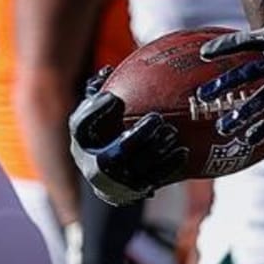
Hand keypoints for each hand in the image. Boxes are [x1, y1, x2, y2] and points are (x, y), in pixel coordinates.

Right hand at [69, 69, 188, 205]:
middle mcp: (92, 167)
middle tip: (157, 119)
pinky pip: (152, 180)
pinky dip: (169, 166)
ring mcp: (113, 184)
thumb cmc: (106, 133)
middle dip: (137, 138)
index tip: (114, 97)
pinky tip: (183, 151)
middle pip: (112, 156)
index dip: (94, 111)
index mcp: (81, 143)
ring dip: (156, 151)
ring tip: (172, 132)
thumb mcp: (98, 114)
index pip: (80, 126)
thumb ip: (99, 92)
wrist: (110, 177)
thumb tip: (108, 70)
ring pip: (135, 170)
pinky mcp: (132, 193)